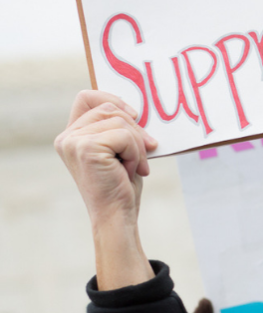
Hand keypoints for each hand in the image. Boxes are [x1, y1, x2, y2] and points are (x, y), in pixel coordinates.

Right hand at [55, 90, 155, 222]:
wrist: (117, 215)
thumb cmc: (121, 186)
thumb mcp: (120, 151)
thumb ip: (118, 128)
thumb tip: (135, 110)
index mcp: (71, 135)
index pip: (87, 98)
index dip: (112, 99)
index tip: (134, 115)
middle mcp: (66, 137)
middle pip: (110, 109)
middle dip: (136, 129)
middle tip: (145, 152)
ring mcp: (73, 142)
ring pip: (120, 122)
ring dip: (137, 146)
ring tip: (133, 167)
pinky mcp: (86, 148)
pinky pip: (125, 136)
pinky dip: (136, 153)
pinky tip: (130, 171)